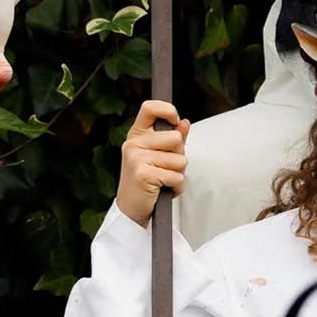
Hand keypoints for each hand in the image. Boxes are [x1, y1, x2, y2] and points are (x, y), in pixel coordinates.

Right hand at [115, 101, 191, 226]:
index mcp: (137, 135)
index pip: (150, 108)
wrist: (131, 208)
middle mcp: (134, 144)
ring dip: (178, 173)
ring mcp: (136, 158)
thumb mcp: (159, 155)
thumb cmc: (147, 180)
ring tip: (164, 179)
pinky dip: (176, 186)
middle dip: (179, 155)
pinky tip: (163, 188)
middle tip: (166, 166)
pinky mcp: (143, 174)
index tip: (176, 120)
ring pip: (180, 160)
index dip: (167, 109)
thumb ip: (172, 138)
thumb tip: (184, 124)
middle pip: (175, 138)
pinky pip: (176, 176)